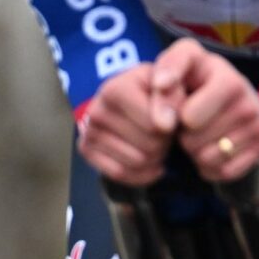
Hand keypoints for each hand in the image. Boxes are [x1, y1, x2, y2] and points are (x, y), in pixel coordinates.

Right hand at [77, 64, 171, 185]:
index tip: (172, 117)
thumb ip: (171, 97)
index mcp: (115, 89)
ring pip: (137, 162)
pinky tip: (152, 162)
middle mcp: (96, 110)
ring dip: (156, 157)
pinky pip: (120, 173)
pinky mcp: (86, 150)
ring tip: (157, 141)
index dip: (171, 127)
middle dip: (165, 142)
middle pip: (148, 146)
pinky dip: (142, 173)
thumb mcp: (172, 84)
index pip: (154, 127)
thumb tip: (164, 125)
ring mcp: (88, 131)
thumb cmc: (159, 91)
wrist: (138, 97)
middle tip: (165, 131)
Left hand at [155, 39, 258, 181]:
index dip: (172, 116)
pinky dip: (211, 166)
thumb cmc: (196, 80)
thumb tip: (163, 122)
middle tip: (187, 122)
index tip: (169, 107)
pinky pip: (224, 172)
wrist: (229, 94)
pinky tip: (212, 147)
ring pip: (208, 158)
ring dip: (195, 152)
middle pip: (194, 140)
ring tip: (199, 134)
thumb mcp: (179, 67)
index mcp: (230, 81)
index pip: (189, 117)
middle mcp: (251, 103)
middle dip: (182, 135)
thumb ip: (164, 80)